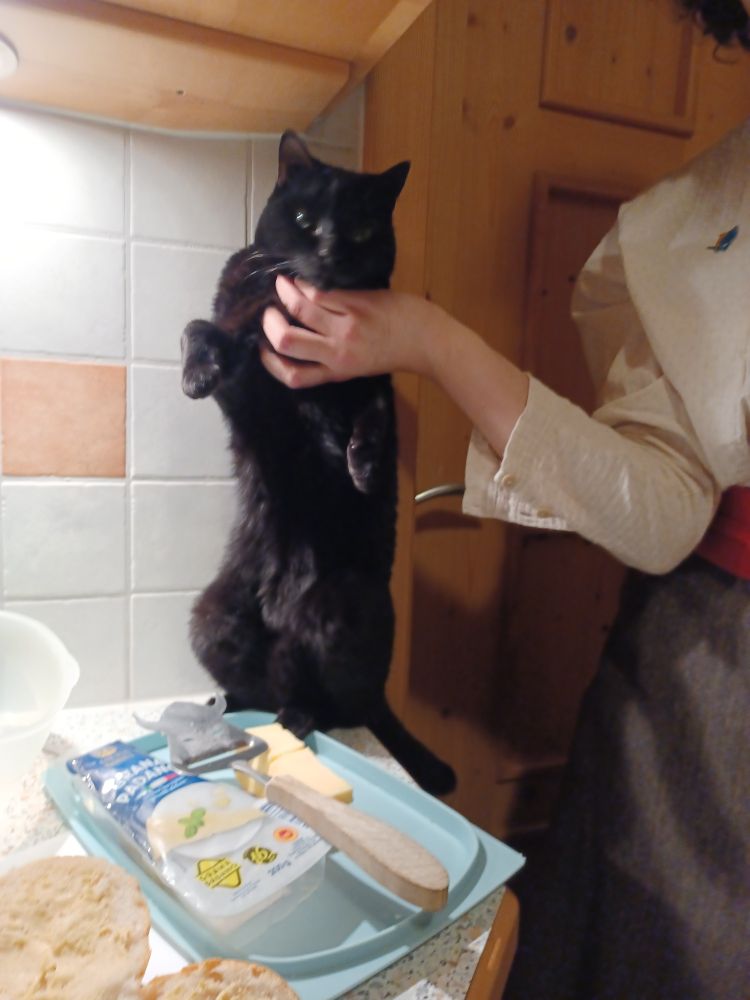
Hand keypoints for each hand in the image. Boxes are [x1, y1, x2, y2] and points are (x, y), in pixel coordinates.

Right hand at [260, 275, 437, 388]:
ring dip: (284, 294)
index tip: (263, 348)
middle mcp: (338, 352)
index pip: (294, 376)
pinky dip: (305, 284)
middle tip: (268, 312)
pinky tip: (301, 279)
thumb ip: (332, 358)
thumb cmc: (394, 353)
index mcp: (337, 371)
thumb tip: (303, 340)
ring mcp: (347, 326)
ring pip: (301, 308)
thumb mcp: (359, 367)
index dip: (271, 362)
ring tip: (280, 285)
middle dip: (270, 324)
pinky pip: (321, 291)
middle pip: (288, 341)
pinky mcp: (357, 304)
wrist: (427, 341)